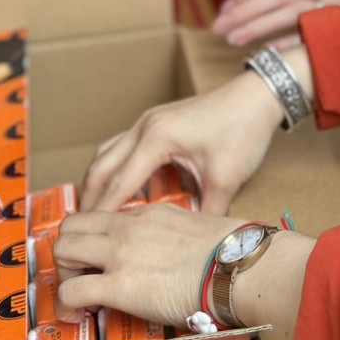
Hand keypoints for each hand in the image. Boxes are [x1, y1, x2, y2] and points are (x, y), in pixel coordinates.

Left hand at [53, 210, 314, 339]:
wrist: (239, 266)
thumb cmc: (235, 251)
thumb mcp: (202, 230)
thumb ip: (183, 238)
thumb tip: (192, 256)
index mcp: (149, 215)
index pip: (103, 218)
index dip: (93, 241)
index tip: (98, 261)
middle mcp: (128, 229)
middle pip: (72, 227)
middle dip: (68, 254)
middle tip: (83, 278)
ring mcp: (120, 255)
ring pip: (62, 250)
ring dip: (64, 276)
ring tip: (80, 298)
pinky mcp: (119, 285)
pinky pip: (71, 292)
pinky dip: (66, 307)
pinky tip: (78, 317)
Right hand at [82, 69, 301, 215]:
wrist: (257, 96)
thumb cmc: (242, 130)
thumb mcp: (225, 178)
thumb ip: (206, 213)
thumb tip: (193, 243)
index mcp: (156, 139)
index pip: (118, 183)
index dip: (102, 212)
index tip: (86, 236)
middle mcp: (145, 127)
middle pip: (101, 165)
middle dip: (89, 197)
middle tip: (81, 228)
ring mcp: (149, 121)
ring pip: (109, 153)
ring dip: (101, 179)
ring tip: (97, 210)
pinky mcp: (159, 121)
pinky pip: (126, 147)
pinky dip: (119, 168)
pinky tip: (130, 189)